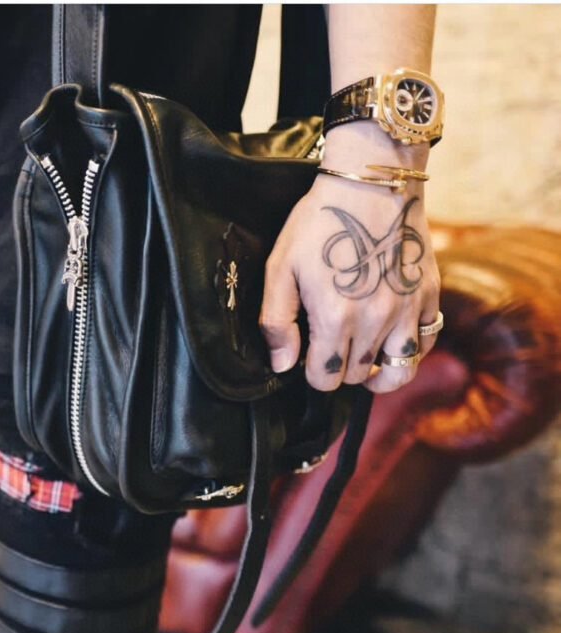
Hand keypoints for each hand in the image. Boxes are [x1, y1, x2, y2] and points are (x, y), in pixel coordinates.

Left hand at [259, 147, 440, 393]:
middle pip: (357, 376)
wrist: (372, 181)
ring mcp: (408, 310)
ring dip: (377, 372)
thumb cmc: (318, 223)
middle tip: (330, 348)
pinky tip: (392, 340)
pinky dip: (410, 350)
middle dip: (340, 370)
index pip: (325, 378)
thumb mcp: (281, 268)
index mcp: (335, 317)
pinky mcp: (429, 295)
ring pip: (399, 371)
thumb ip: (277, 322)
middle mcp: (375, 321)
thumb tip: (282, 365)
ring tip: (364, 361)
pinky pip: (426, 342)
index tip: (308, 358)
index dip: (312, 374)